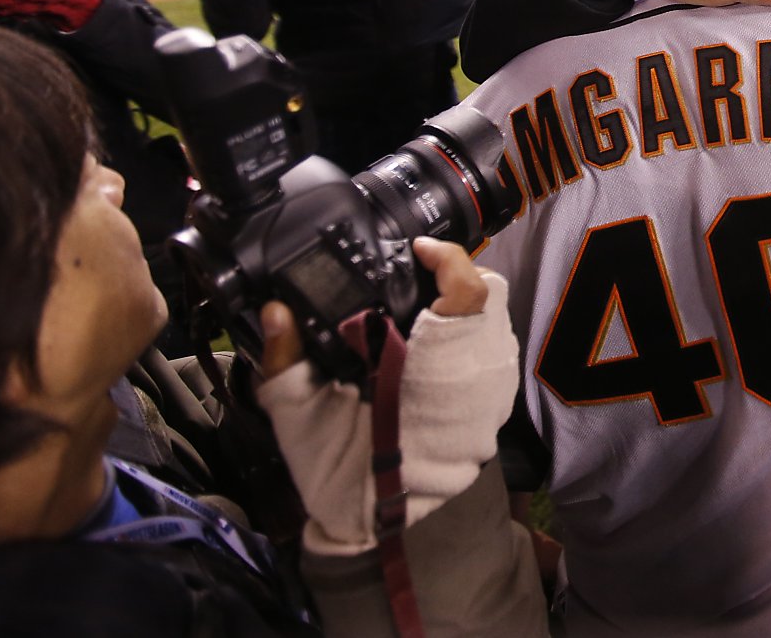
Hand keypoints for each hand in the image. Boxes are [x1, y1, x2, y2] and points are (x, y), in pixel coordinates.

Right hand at [257, 238, 518, 555]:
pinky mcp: (494, 409)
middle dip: (453, 276)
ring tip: (423, 305)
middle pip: (486, 296)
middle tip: (415, 273)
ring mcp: (490, 393)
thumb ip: (286, 358)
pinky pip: (493, 353)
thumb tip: (277, 310)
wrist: (371, 523)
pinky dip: (468, 337)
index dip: (447, 260)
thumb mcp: (298, 414)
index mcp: (427, 366)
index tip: (418, 248)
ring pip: (493, 322)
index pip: (468, 293)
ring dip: (461, 306)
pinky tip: (435, 343)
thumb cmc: (337, 468)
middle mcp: (471, 376)